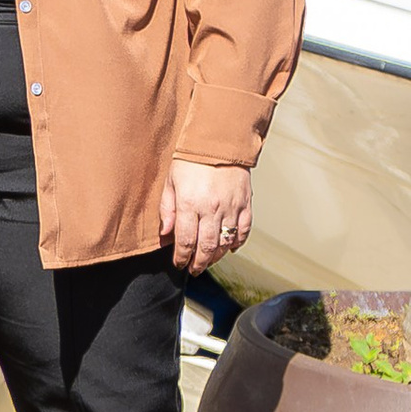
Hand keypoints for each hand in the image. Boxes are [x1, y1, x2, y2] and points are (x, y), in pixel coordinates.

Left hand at [160, 158, 251, 277]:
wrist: (219, 141)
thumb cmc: (190, 160)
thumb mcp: (170, 182)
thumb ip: (167, 210)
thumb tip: (166, 235)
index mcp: (190, 204)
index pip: (185, 241)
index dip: (181, 257)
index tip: (179, 264)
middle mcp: (212, 209)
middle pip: (207, 247)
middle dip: (199, 263)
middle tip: (194, 269)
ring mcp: (231, 207)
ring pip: (226, 242)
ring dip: (217, 256)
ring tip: (209, 261)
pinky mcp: (246, 203)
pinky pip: (244, 230)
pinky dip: (238, 242)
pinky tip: (230, 248)